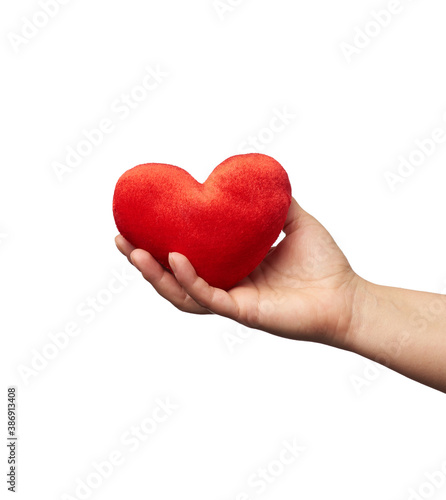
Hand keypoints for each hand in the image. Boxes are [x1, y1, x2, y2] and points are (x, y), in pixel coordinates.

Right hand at [115, 197, 362, 348]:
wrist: (347, 296)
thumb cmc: (325, 264)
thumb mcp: (296, 221)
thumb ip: (276, 202)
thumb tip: (257, 178)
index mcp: (233, 266)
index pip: (189, 256)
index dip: (161, 242)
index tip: (140, 221)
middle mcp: (227, 284)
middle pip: (174, 276)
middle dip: (143, 260)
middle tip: (120, 239)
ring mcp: (232, 301)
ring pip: (181, 293)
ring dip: (154, 274)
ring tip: (133, 252)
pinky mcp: (242, 312)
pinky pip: (208, 297)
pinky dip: (189, 280)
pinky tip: (175, 259)